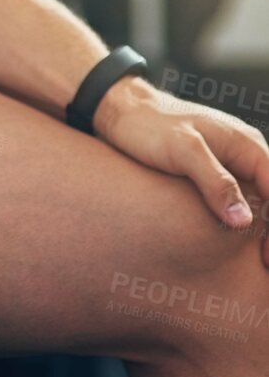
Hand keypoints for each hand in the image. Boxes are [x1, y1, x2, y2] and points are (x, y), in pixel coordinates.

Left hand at [93, 74, 268, 262]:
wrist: (122, 111)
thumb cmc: (149, 125)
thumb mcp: (182, 151)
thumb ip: (215, 182)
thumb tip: (244, 221)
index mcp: (248, 146)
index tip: (266, 257)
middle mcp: (246, 155)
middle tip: (264, 265)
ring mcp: (231, 165)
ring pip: (259, 203)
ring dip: (260, 229)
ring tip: (256, 262)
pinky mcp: (213, 173)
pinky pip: (238, 200)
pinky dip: (241, 221)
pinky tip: (233, 243)